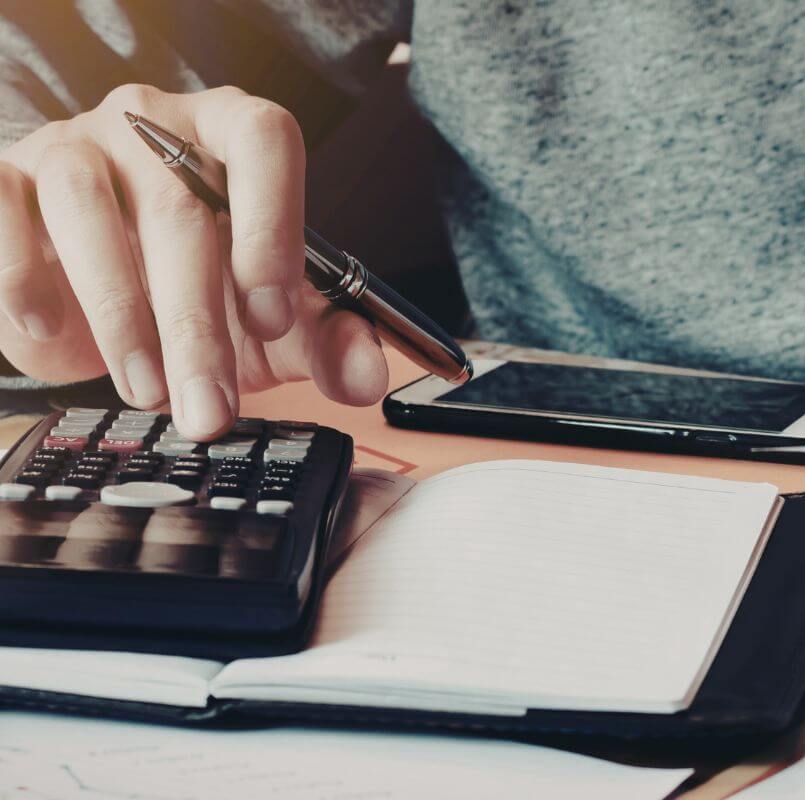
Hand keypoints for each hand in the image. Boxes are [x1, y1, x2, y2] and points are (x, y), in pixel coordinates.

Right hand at [0, 84, 387, 439]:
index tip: (273, 317)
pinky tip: (47, 327)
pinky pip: (3, 206)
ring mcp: (77, 143)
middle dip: (199, 326)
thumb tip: (368, 378)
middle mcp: (155, 125)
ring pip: (92, 212)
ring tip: (147, 391)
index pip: (265, 141)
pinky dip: (21, 274)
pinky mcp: (9, 176)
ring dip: (122, 317)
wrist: (98, 290)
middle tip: (211, 407)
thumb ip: (327, 341)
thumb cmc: (200, 290)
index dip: (272, 226)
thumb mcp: (273, 324)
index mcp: (234, 136)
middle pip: (181, 209)